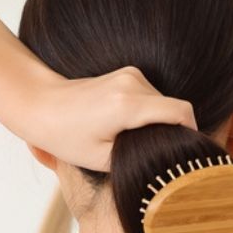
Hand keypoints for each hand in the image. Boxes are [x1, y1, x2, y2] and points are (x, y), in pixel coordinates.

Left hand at [23, 65, 197, 172]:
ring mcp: (130, 74)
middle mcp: (132, 83)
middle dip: (173, 130)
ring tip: (139, 141)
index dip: (192, 133)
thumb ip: (141, 154)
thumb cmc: (66, 136)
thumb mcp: (104, 159)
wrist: (40, 105)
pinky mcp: (127, 73)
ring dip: (160, 122)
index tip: (186, 152)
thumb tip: (165, 155)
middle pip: (175, 109)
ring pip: (164, 103)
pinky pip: (153, 96)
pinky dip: (150, 113)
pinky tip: (131, 128)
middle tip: (159, 154)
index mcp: (128, 105)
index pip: (181, 113)